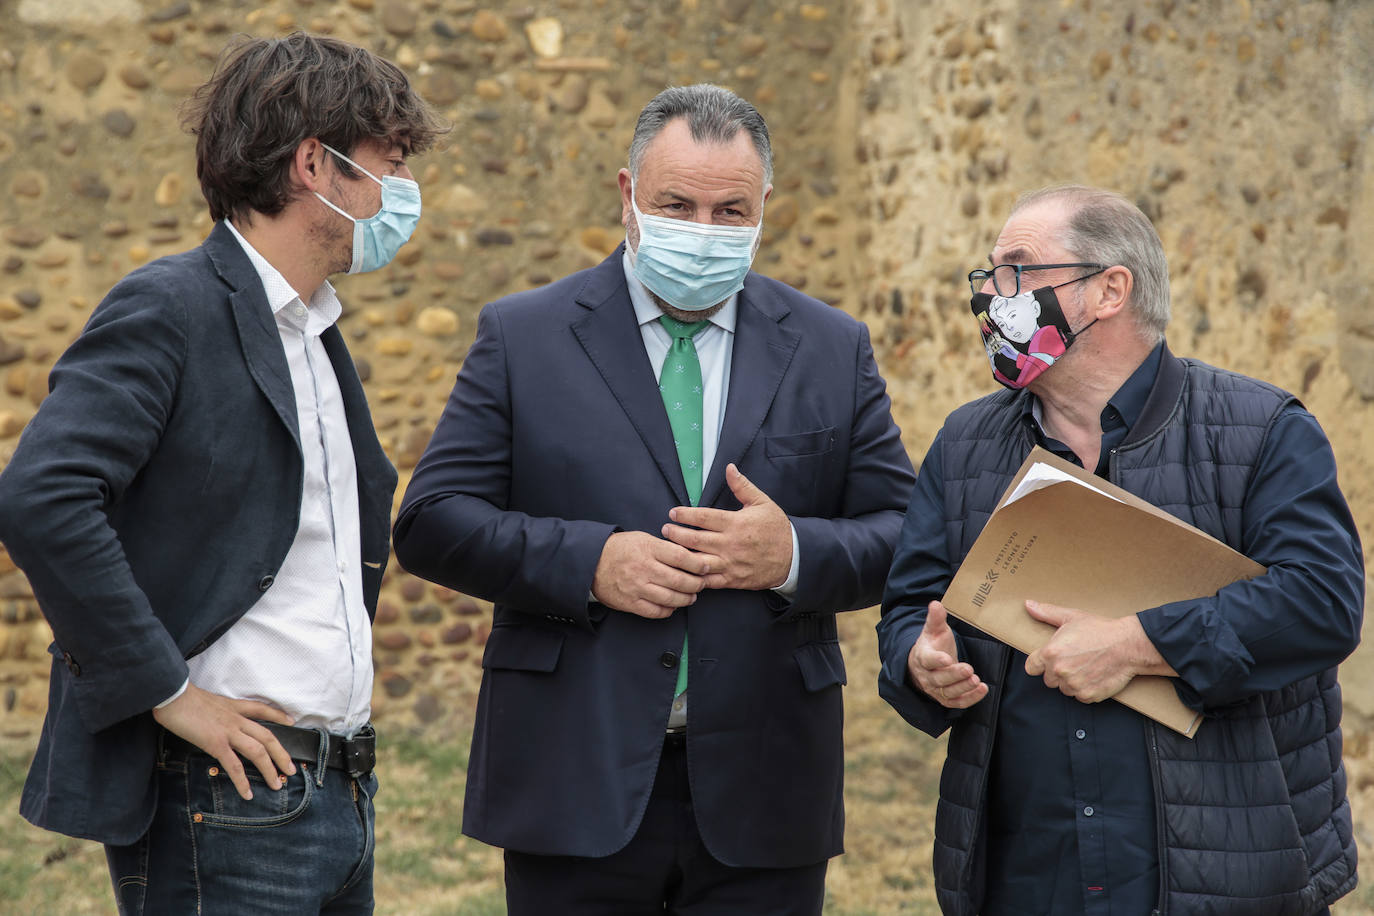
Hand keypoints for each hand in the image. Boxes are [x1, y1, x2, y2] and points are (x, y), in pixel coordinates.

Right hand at [151, 683, 296, 800]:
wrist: (173, 695)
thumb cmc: (182, 698)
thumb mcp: (206, 701)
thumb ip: (215, 711)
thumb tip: (212, 720)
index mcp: (234, 707)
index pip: (262, 709)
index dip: (278, 715)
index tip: (291, 721)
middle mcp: (237, 719)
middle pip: (268, 737)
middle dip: (282, 754)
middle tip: (291, 769)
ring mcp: (228, 731)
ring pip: (258, 752)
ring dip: (269, 770)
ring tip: (277, 784)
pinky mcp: (216, 743)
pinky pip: (234, 765)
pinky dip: (242, 781)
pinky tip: (247, 793)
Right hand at [592, 530, 709, 618]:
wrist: (591, 562)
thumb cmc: (620, 548)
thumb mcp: (642, 538)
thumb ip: (664, 547)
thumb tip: (690, 557)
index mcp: (648, 549)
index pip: (681, 557)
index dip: (698, 564)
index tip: (705, 567)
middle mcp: (644, 569)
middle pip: (679, 580)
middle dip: (696, 584)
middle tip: (701, 584)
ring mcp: (637, 587)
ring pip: (671, 598)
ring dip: (686, 599)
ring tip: (691, 596)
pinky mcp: (630, 603)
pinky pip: (656, 611)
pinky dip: (668, 610)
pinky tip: (673, 605)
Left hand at [661, 464, 791, 590]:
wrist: (793, 557)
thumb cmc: (776, 528)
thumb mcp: (762, 502)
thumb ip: (742, 486)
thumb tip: (729, 468)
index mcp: (735, 523)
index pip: (703, 518)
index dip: (685, 515)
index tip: (672, 513)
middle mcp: (730, 544)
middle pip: (695, 540)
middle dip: (676, 535)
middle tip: (664, 530)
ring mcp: (730, 564)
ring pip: (699, 561)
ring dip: (681, 556)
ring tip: (668, 550)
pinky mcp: (732, 579)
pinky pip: (709, 581)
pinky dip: (694, 577)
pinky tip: (683, 572)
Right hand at [906, 601, 986, 707]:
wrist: (925, 666)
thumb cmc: (932, 645)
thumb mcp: (933, 630)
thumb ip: (936, 618)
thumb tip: (936, 604)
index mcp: (922, 657)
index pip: (927, 660)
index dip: (936, 660)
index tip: (947, 658)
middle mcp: (927, 676)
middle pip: (939, 679)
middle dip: (955, 675)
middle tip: (969, 669)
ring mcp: (936, 690)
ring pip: (948, 693)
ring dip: (963, 687)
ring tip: (977, 680)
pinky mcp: (946, 699)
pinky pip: (957, 702)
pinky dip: (970, 698)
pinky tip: (983, 689)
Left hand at [1023, 600, 1172, 702]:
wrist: (1128, 645)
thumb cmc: (1100, 630)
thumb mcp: (1071, 617)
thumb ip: (1046, 613)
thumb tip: (1028, 604)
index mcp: (1050, 653)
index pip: (1031, 667)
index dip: (1040, 664)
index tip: (1048, 661)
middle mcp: (1059, 671)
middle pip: (1049, 680)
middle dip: (1058, 672)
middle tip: (1074, 660)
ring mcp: (1074, 685)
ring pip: (1064, 689)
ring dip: (1072, 682)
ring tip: (1086, 667)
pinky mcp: (1088, 695)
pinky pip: (1080, 697)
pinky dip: (1086, 690)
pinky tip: (1094, 676)